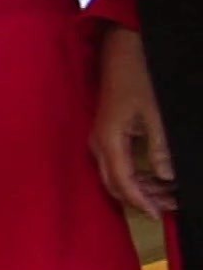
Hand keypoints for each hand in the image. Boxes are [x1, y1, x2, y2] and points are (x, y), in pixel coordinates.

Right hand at [91, 25, 176, 217]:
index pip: (123, 182)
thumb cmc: (138, 79)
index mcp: (108, 142)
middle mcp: (99, 145)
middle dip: (141, 200)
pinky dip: (136, 176)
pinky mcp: (106, 136)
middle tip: (169, 209)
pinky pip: (117, 165)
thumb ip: (159, 147)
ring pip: (117, 177)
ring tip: (168, 195)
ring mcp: (100, 141)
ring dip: (140, 189)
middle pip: (116, 185)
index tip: (159, 216)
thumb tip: (166, 176)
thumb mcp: (155, 114)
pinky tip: (155, 177)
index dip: (141, 202)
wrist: (120, 53)